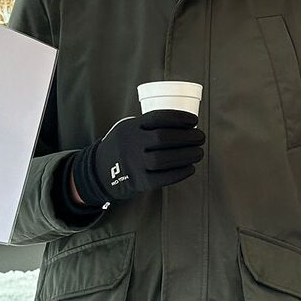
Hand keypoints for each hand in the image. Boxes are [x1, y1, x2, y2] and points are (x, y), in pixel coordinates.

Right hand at [71, 110, 203, 207]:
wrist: (99, 171)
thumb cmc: (123, 146)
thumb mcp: (128, 128)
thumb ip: (149, 126)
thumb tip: (184, 125)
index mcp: (131, 127)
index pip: (157, 118)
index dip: (179, 118)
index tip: (194, 121)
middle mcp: (131, 144)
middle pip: (163, 138)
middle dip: (187, 137)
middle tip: (201, 137)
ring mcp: (133, 164)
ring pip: (163, 159)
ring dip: (186, 156)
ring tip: (198, 152)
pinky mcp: (138, 181)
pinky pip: (161, 178)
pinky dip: (178, 173)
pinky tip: (190, 168)